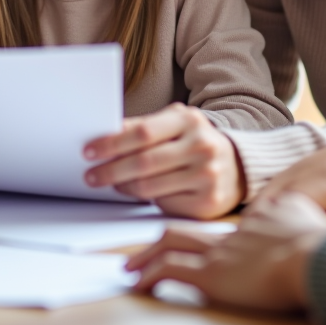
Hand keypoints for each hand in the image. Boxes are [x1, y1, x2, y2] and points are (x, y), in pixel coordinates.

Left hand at [82, 103, 244, 218]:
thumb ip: (145, 128)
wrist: (236, 166)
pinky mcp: (207, 203)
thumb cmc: (194, 142)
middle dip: (110, 169)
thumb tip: (104, 138)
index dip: (111, 143)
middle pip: (143, 162)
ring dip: (122, 186)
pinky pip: (163, 204)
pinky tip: (136, 192)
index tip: (89, 150)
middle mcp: (201, 146)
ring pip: (150, 186)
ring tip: (110, 183)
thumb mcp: (175, 124)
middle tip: (91, 175)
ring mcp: (207, 176)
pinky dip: (145, 199)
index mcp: (189, 120)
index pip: (141, 132)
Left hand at [127, 192, 325, 312]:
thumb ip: (289, 209)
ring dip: (146, 257)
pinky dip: (150, 277)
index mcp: (247, 224)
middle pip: (182, 229)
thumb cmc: (315, 241)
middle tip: (141, 251)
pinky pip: (170, 271)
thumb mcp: (302, 212)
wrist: (315, 256)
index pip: (212, 227)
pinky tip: (139, 286)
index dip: (196, 235)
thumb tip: (287, 206)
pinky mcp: (212, 275)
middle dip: (157, 240)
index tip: (184, 244)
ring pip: (169, 244)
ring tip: (131, 269)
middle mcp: (226, 234)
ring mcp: (217, 253)